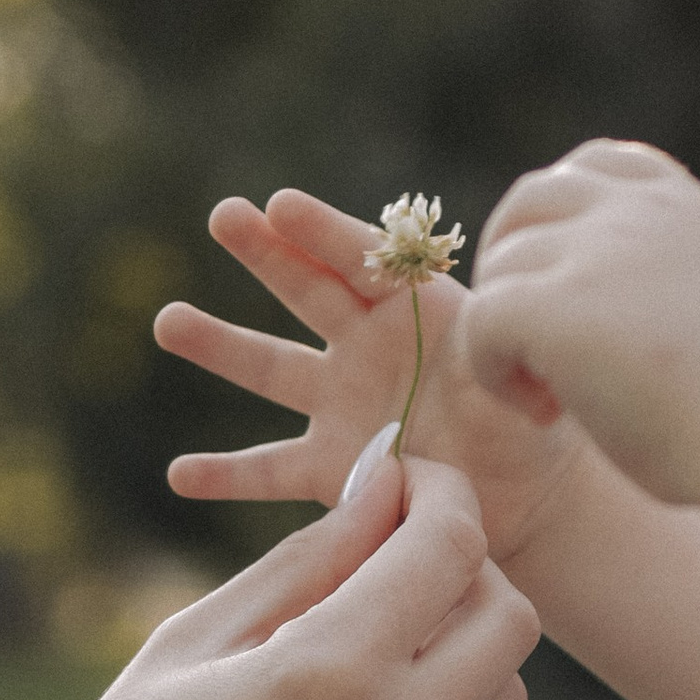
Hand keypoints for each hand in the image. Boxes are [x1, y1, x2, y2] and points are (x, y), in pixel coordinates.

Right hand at [0, 450, 539, 699]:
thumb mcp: (190, 643)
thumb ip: (306, 561)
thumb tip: (381, 485)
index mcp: (328, 675)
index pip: (450, 548)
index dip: (439, 493)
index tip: (402, 479)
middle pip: (508, 619)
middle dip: (465, 566)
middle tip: (392, 552)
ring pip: (498, 698)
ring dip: (457, 648)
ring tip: (364, 639)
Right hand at [154, 188, 583, 565]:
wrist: (523, 495)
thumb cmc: (529, 424)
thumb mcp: (517, 378)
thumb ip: (496, 350)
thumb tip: (494, 328)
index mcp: (416, 310)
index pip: (366, 260)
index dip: (325, 233)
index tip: (279, 205)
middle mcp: (367, 345)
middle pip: (307, 290)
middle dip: (264, 252)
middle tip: (223, 216)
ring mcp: (341, 404)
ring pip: (271, 369)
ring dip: (219, 344)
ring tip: (170, 322)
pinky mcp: (331, 468)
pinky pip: (271, 470)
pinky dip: (227, 475)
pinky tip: (181, 475)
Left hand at [466, 141, 699, 505]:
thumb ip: (684, 283)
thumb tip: (644, 308)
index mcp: (691, 211)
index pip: (602, 164)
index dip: (566, 218)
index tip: (574, 285)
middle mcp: (644, 212)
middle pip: (534, 196)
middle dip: (516, 259)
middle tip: (534, 339)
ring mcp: (598, 251)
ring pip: (504, 263)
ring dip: (508, 326)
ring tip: (550, 395)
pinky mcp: (559, 304)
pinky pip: (484, 318)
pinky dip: (493, 368)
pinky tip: (541, 413)